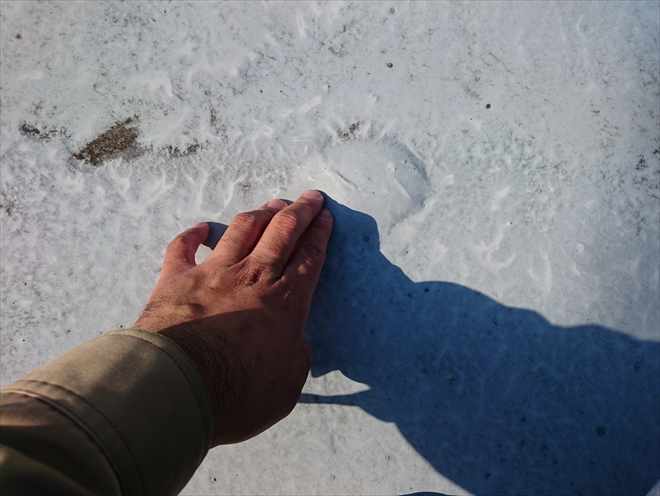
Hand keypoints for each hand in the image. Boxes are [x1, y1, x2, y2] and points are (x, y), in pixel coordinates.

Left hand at [133, 190, 332, 445]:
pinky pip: (184, 246)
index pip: (309, 257)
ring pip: (242, 229)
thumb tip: (299, 348)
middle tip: (311, 196)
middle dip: (301, 211)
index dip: (320, 234)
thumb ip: (296, 364)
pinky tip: (201, 228)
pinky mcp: (176, 278)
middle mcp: (253, 277)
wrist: (175, 387)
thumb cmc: (235, 394)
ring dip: (261, 214)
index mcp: (285, 301)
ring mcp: (213, 273)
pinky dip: (194, 234)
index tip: (326, 217)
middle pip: (282, 231)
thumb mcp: (284, 391)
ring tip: (272, 204)